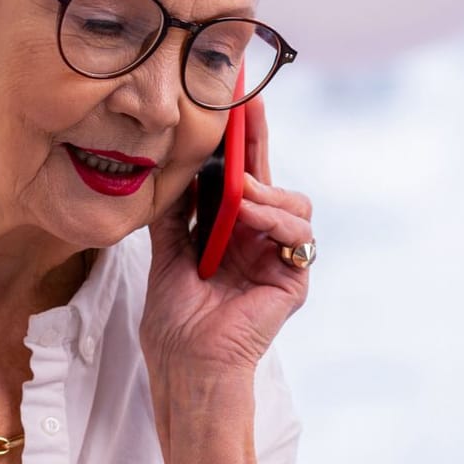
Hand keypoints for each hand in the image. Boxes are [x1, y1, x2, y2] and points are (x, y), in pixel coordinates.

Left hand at [142, 94, 315, 376]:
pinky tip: (247, 215)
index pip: (239, 177)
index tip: (230, 101)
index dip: (237, 141)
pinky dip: (272, 218)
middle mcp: (260, 240)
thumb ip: (175, 212)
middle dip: (258, 140)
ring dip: (263, 191)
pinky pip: (297, 232)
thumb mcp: (166, 252)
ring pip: (293, 201)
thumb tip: (171, 165)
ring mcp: (281, 257)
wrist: (185, 363)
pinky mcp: (295, 276)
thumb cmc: (175, 319)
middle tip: (248, 104)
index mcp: (231, 233)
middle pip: (270, 177)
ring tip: (237, 190)